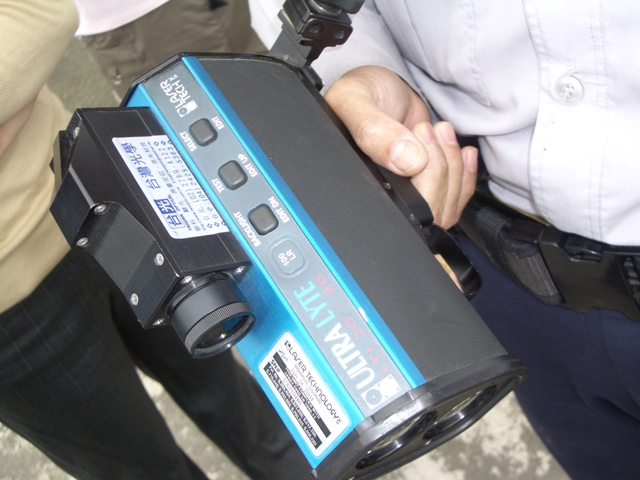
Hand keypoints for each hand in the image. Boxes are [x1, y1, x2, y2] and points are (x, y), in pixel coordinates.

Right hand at [324, 66, 477, 228]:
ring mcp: (409, 194)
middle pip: (431, 211)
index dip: (422, 176)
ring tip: (438, 131)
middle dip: (440, 166)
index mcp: (365, 187)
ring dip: (454, 167)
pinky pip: (452, 199)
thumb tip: (411, 163)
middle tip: (426, 129)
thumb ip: (376, 132)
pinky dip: (465, 175)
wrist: (375, 86)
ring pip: (445, 208)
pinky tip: (462, 152)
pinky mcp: (427, 186)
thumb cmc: (359, 93)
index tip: (418, 132)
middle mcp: (387, 198)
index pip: (402, 210)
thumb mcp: (355, 102)